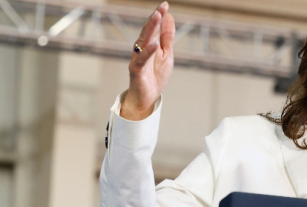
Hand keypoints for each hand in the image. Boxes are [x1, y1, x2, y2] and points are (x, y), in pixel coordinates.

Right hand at [120, 2, 174, 120]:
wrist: (147, 98)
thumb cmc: (155, 76)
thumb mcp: (166, 54)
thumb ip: (167, 37)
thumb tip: (169, 18)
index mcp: (149, 44)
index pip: (154, 27)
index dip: (159, 16)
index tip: (165, 5)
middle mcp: (141, 49)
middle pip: (147, 31)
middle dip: (154, 18)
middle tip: (160, 8)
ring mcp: (138, 59)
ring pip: (143, 41)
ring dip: (150, 29)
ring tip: (157, 17)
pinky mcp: (136, 70)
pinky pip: (141, 60)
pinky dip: (148, 52)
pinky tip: (155, 44)